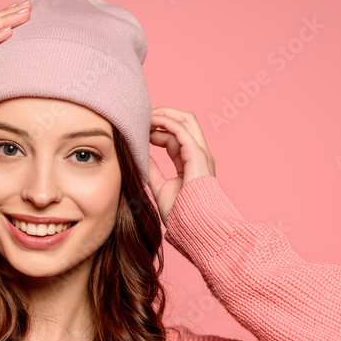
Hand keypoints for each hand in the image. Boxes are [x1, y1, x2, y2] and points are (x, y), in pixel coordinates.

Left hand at [147, 107, 216, 225]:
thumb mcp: (161, 187)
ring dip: (163, 114)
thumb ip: (153, 170)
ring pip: (185, 120)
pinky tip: (150, 122)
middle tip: (143, 116)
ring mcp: (200, 153)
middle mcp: (198, 154)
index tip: (140, 131)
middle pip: (185, 122)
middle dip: (164, 114)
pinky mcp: (197, 155)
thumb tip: (141, 157)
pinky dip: (165, 122)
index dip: (157, 130)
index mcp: (191, 162)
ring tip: (144, 115)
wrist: (194, 226)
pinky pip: (181, 129)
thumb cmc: (181, 213)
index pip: (176, 136)